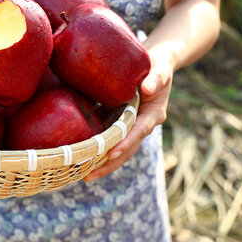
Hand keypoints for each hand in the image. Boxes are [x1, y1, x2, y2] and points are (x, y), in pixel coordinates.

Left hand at [83, 54, 172, 181]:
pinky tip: (81, 158)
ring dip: (102, 163)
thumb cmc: (157, 65)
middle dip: (109, 164)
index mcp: (152, 114)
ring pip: (117, 149)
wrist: (156, 65)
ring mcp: (131, 127)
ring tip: (82, 176)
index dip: (126, 143)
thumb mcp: (160, 69)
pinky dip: (98, 149)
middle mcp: (142, 125)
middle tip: (89, 176)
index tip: (111, 154)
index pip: (138, 132)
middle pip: (126, 149)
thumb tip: (147, 88)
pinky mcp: (120, 123)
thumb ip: (156, 78)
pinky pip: (110, 139)